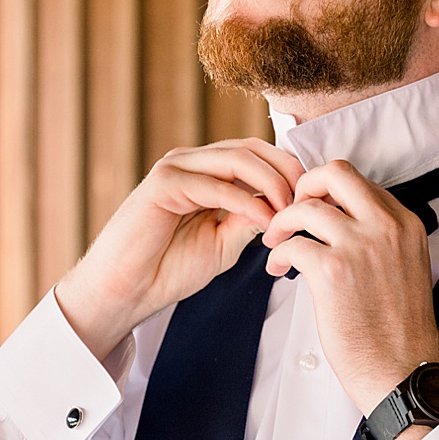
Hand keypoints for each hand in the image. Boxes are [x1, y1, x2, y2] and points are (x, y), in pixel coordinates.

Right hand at [56, 138, 304, 360]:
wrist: (125, 291)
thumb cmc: (168, 269)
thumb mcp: (225, 242)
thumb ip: (251, 219)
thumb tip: (286, 207)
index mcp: (206, 172)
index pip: (258, 154)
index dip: (290, 171)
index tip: (313, 200)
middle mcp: (192, 162)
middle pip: (253, 149)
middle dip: (288, 173)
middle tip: (308, 204)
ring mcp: (176, 168)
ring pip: (238, 159)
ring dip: (272, 185)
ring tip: (289, 214)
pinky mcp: (163, 184)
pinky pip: (215, 185)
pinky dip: (246, 201)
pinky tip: (264, 221)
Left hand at [260, 160, 438, 417]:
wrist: (404, 371)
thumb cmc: (399, 332)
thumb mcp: (404, 268)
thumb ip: (380, 239)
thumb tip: (340, 224)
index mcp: (406, 224)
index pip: (360, 182)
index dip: (327, 191)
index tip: (312, 208)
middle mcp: (386, 227)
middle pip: (335, 173)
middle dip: (303, 186)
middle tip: (289, 209)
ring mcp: (360, 246)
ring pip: (306, 207)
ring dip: (281, 223)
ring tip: (275, 244)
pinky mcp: (333, 271)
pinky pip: (292, 244)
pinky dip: (278, 254)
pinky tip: (279, 269)